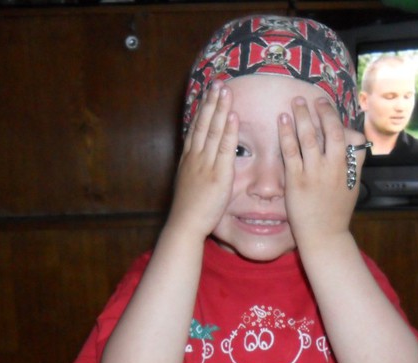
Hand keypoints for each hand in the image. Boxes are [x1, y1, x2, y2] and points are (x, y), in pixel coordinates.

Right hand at [168, 82, 238, 240]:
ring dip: (220, 109)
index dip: (203, 109)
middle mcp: (196, 157)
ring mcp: (206, 164)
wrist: (184, 224)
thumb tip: (199, 160)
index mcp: (189, 159)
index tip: (208, 93)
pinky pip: (225, 149)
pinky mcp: (219, 175)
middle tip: (218, 82)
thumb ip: (195, 169)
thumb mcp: (189, 183)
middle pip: (203, 124)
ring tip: (226, 91)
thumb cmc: (189, 209)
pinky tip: (233, 116)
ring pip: (213, 131)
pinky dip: (229, 131)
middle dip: (211, 102)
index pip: (196, 128)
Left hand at [278, 97, 366, 246]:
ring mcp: (315, 173)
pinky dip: (287, 133)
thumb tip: (350, 149)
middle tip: (316, 99)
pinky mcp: (296, 180)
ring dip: (303, 115)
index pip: (355, 140)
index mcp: (351, 169)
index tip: (335, 117)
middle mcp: (335, 167)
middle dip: (324, 112)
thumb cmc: (336, 214)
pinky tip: (283, 119)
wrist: (324, 237)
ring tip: (297, 101)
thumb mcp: (352, 189)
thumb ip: (351, 168)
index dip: (346, 125)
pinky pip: (291, 150)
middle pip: (332, 131)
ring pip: (310, 136)